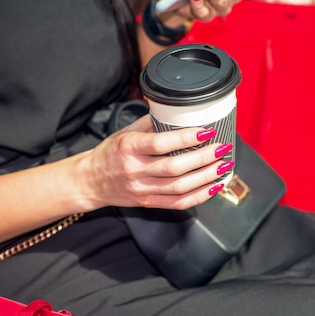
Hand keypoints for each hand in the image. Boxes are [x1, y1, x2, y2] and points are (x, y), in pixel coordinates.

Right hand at [77, 115, 232, 210]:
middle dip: (203, 158)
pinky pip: (178, 203)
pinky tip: (214, 186)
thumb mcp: (125, 132)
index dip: (186, 138)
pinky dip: (199, 196)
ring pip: (179, 187)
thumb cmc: (111, 152)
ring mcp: (141, 189)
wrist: (90, 182)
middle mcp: (134, 170)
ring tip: (224, 166)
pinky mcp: (148, 203)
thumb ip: (152, 123)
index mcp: (128, 147)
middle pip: (174, 168)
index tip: (206, 132)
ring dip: (206, 177)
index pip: (160, 143)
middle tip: (222, 148)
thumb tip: (181, 112)